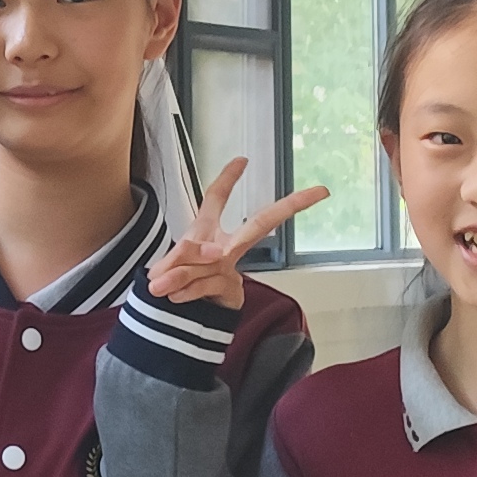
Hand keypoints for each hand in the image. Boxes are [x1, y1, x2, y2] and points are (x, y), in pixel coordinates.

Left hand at [144, 157, 326, 312]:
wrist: (183, 316)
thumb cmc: (177, 279)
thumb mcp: (169, 265)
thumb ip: (179, 260)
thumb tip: (204, 256)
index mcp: (208, 230)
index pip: (216, 198)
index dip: (227, 179)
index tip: (242, 160)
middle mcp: (225, 246)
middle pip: (261, 223)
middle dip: (288, 208)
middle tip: (318, 192)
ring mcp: (231, 268)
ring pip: (213, 260)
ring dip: (182, 273)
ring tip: (158, 285)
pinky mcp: (231, 290)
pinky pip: (207, 284)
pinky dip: (186, 290)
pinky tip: (174, 297)